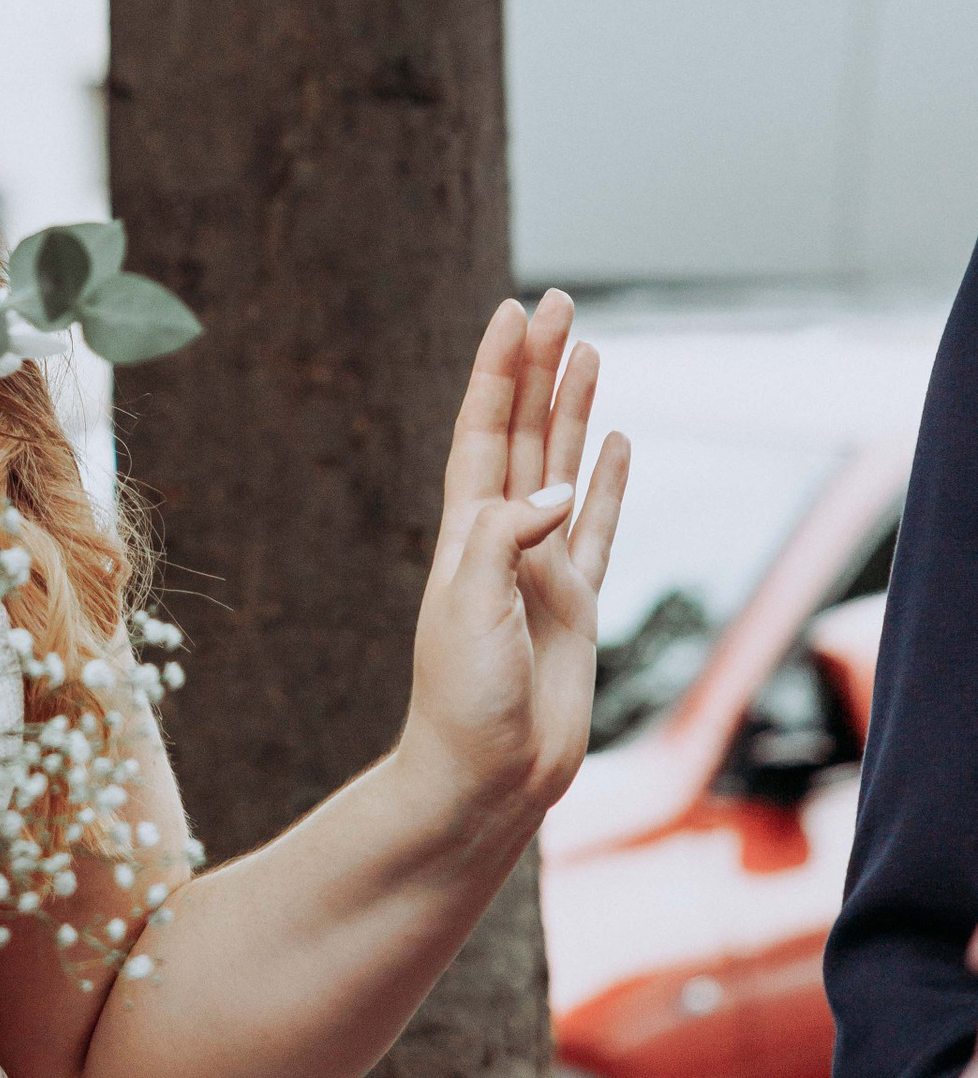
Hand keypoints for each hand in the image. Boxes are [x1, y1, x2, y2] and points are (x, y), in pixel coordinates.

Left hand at [399, 292, 629, 830]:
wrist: (487, 775)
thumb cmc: (463, 697)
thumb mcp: (469, 607)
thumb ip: (507, 539)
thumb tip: (559, 491)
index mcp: (466, 529)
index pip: (483, 428)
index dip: (497, 370)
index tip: (513, 313)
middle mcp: (503, 536)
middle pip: (525, 431)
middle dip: (540, 367)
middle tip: (560, 302)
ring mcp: (543, 566)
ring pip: (563, 467)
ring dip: (575, 408)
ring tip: (590, 349)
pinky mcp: (577, 604)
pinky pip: (599, 529)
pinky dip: (608, 483)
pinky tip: (615, 441)